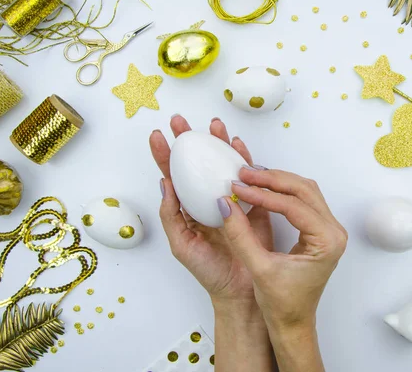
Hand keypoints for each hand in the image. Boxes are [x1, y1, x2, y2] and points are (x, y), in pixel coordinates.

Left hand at [149, 116, 273, 303]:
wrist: (240, 290)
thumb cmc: (209, 271)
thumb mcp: (182, 245)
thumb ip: (172, 215)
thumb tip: (165, 183)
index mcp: (188, 209)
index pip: (174, 177)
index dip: (165, 156)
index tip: (158, 136)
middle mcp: (208, 199)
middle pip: (198, 164)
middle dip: (190, 141)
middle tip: (180, 121)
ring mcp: (231, 199)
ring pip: (222, 165)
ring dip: (218, 143)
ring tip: (213, 124)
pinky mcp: (253, 203)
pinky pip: (249, 177)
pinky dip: (244, 159)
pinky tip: (238, 145)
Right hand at [219, 168, 347, 370]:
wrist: (292, 321)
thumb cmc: (283, 304)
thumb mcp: (258, 268)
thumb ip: (240, 235)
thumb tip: (225, 204)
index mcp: (326, 242)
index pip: (294, 205)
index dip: (263, 194)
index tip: (239, 188)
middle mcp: (333, 232)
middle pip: (303, 189)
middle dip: (272, 179)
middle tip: (244, 175)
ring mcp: (328, 229)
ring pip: (304, 190)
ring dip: (277, 181)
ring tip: (250, 178)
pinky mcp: (319, 230)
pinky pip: (303, 200)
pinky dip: (282, 191)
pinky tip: (262, 188)